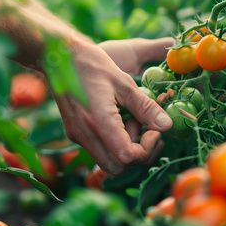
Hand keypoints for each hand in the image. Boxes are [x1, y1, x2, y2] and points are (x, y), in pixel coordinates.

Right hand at [50, 38, 172, 174]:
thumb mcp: (124, 83)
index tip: (153, 129)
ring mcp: (77, 136)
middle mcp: (84, 135)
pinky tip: (119, 119)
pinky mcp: (75, 133)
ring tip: (131, 121)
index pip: (126, 157)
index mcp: (98, 122)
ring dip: (125, 149)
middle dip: (137, 154)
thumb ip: (146, 108)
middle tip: (145, 129)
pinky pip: (99, 149)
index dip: (146, 148)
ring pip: (107, 161)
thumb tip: (166, 126)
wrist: (59, 57)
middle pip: (116, 167)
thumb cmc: (93, 65)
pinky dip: (114, 142)